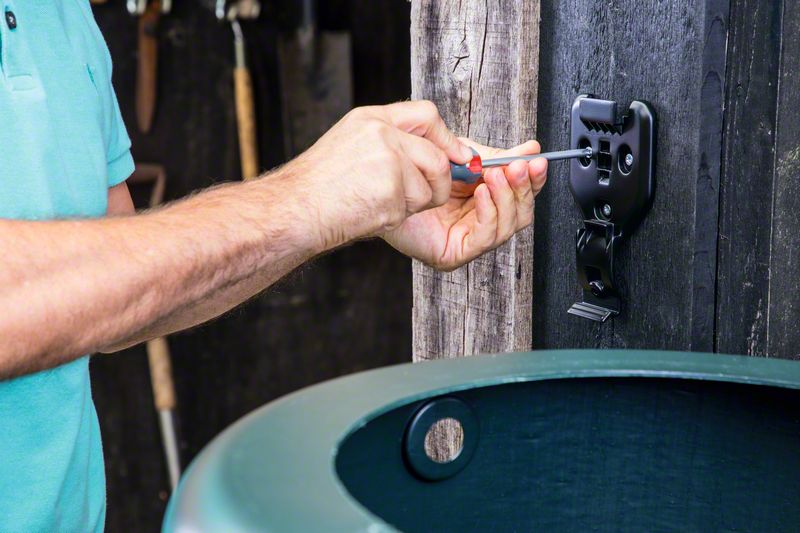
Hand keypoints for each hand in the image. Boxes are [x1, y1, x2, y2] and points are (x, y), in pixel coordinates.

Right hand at [286, 101, 472, 249]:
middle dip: (436, 183)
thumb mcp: (349, 146)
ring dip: (412, 205)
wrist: (294, 210)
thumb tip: (435, 155)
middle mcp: (381, 134)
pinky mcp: (391, 190)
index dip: (446, 139)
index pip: (426, 114)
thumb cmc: (316, 187)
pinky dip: (397, 218)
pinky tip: (370, 212)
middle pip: (437, 158)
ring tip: (377, 203)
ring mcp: (388, 161)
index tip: (458, 156)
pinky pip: (414, 209)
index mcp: (371, 120)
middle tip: (412, 197)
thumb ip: (389, 142)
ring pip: (429, 189)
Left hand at [382, 139, 547, 270]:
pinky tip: (482, 194)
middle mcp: (479, 220)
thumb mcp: (460, 155)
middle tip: (520, 167)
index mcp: (483, 198)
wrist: (377, 185)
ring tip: (495, 175)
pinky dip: (489, 213)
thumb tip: (530, 150)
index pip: (520, 193)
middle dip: (524, 187)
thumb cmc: (411, 172)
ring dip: (507, 197)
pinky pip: (485, 237)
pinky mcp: (454, 253)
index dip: (532, 178)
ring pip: (508, 226)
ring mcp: (468, 239)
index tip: (536, 160)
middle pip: (520, 212)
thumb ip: (494, 155)